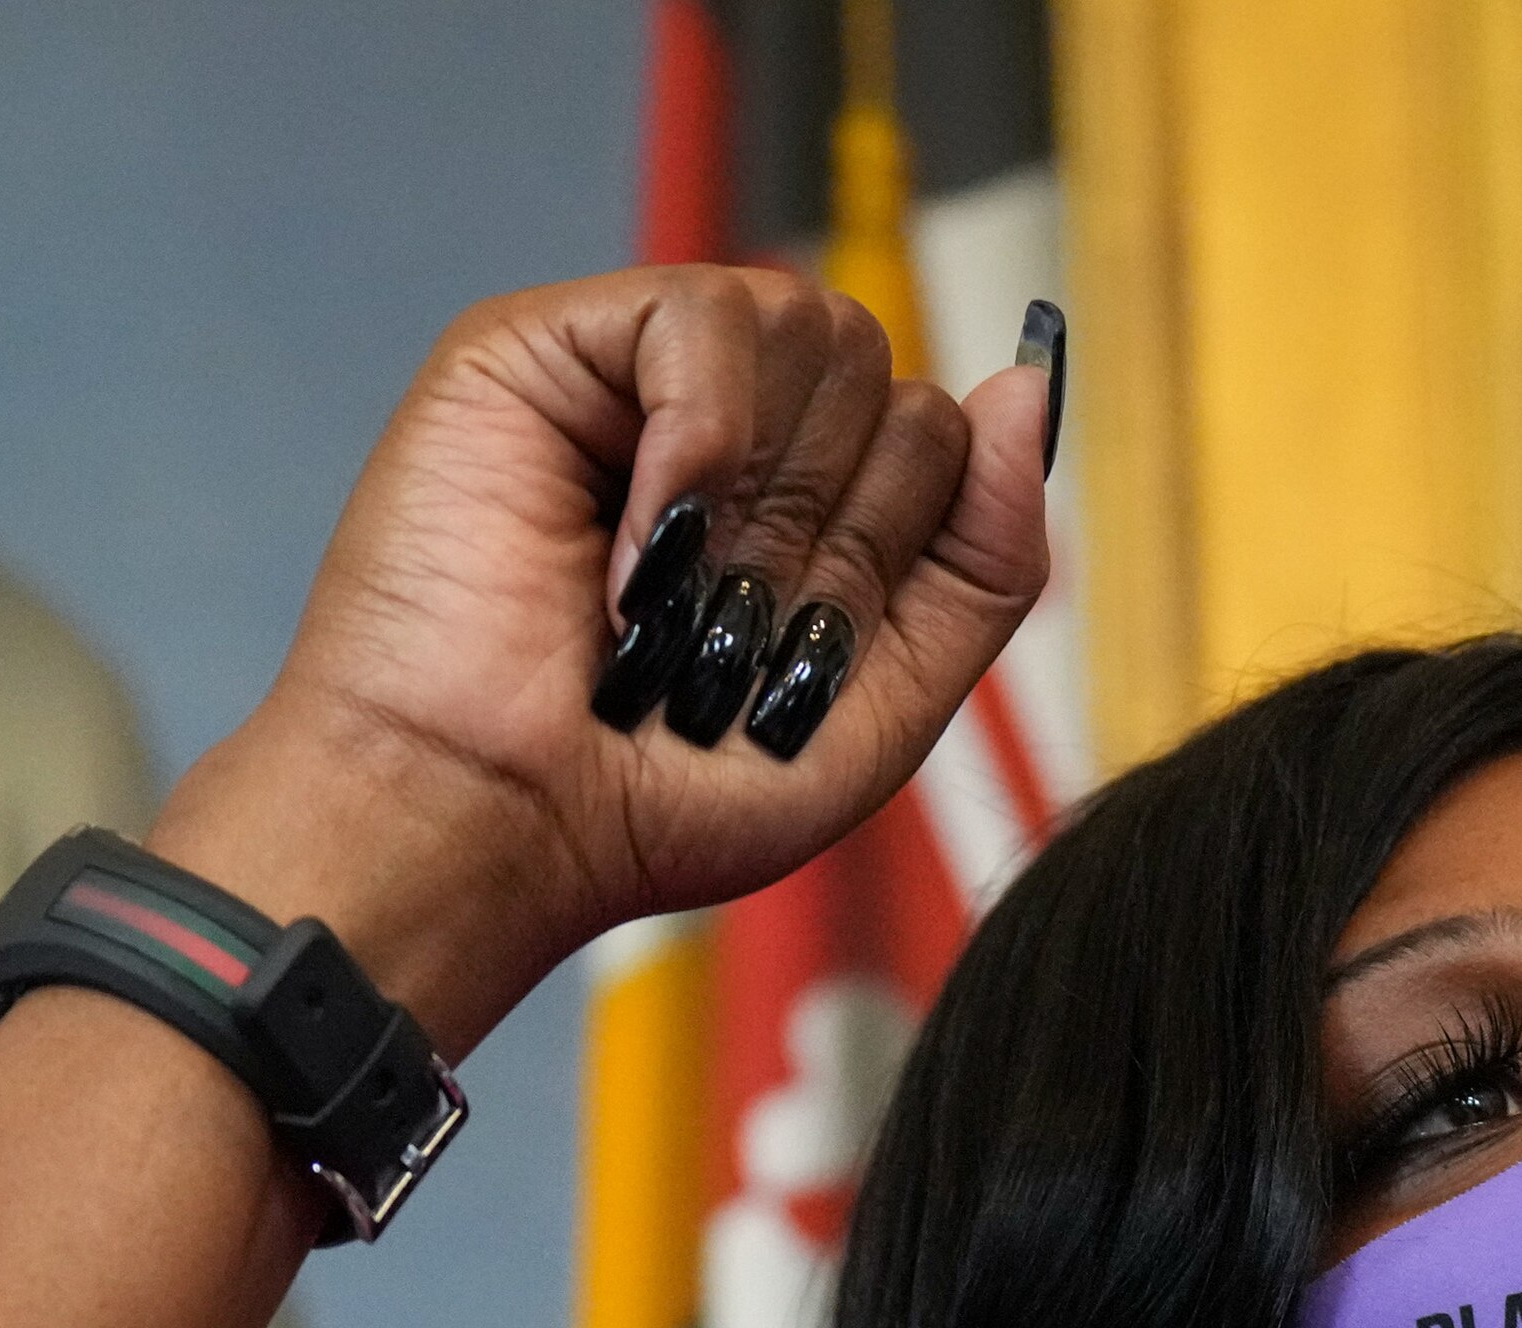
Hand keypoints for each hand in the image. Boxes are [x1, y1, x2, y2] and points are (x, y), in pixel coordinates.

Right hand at [152, 263, 1055, 1057]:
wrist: (493, 823)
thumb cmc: (659, 795)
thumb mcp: (883, 707)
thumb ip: (983, 562)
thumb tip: (1028, 387)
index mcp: (813, 512)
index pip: (941, 440)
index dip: (894, 547)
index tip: (798, 646)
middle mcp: (738, 434)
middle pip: (885, 377)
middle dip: (827, 529)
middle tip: (721, 627)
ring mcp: (644, 383)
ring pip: (814, 325)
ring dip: (767, 491)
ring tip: (675, 586)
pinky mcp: (553, 348)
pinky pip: (706, 311)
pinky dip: (697, 437)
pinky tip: (643, 540)